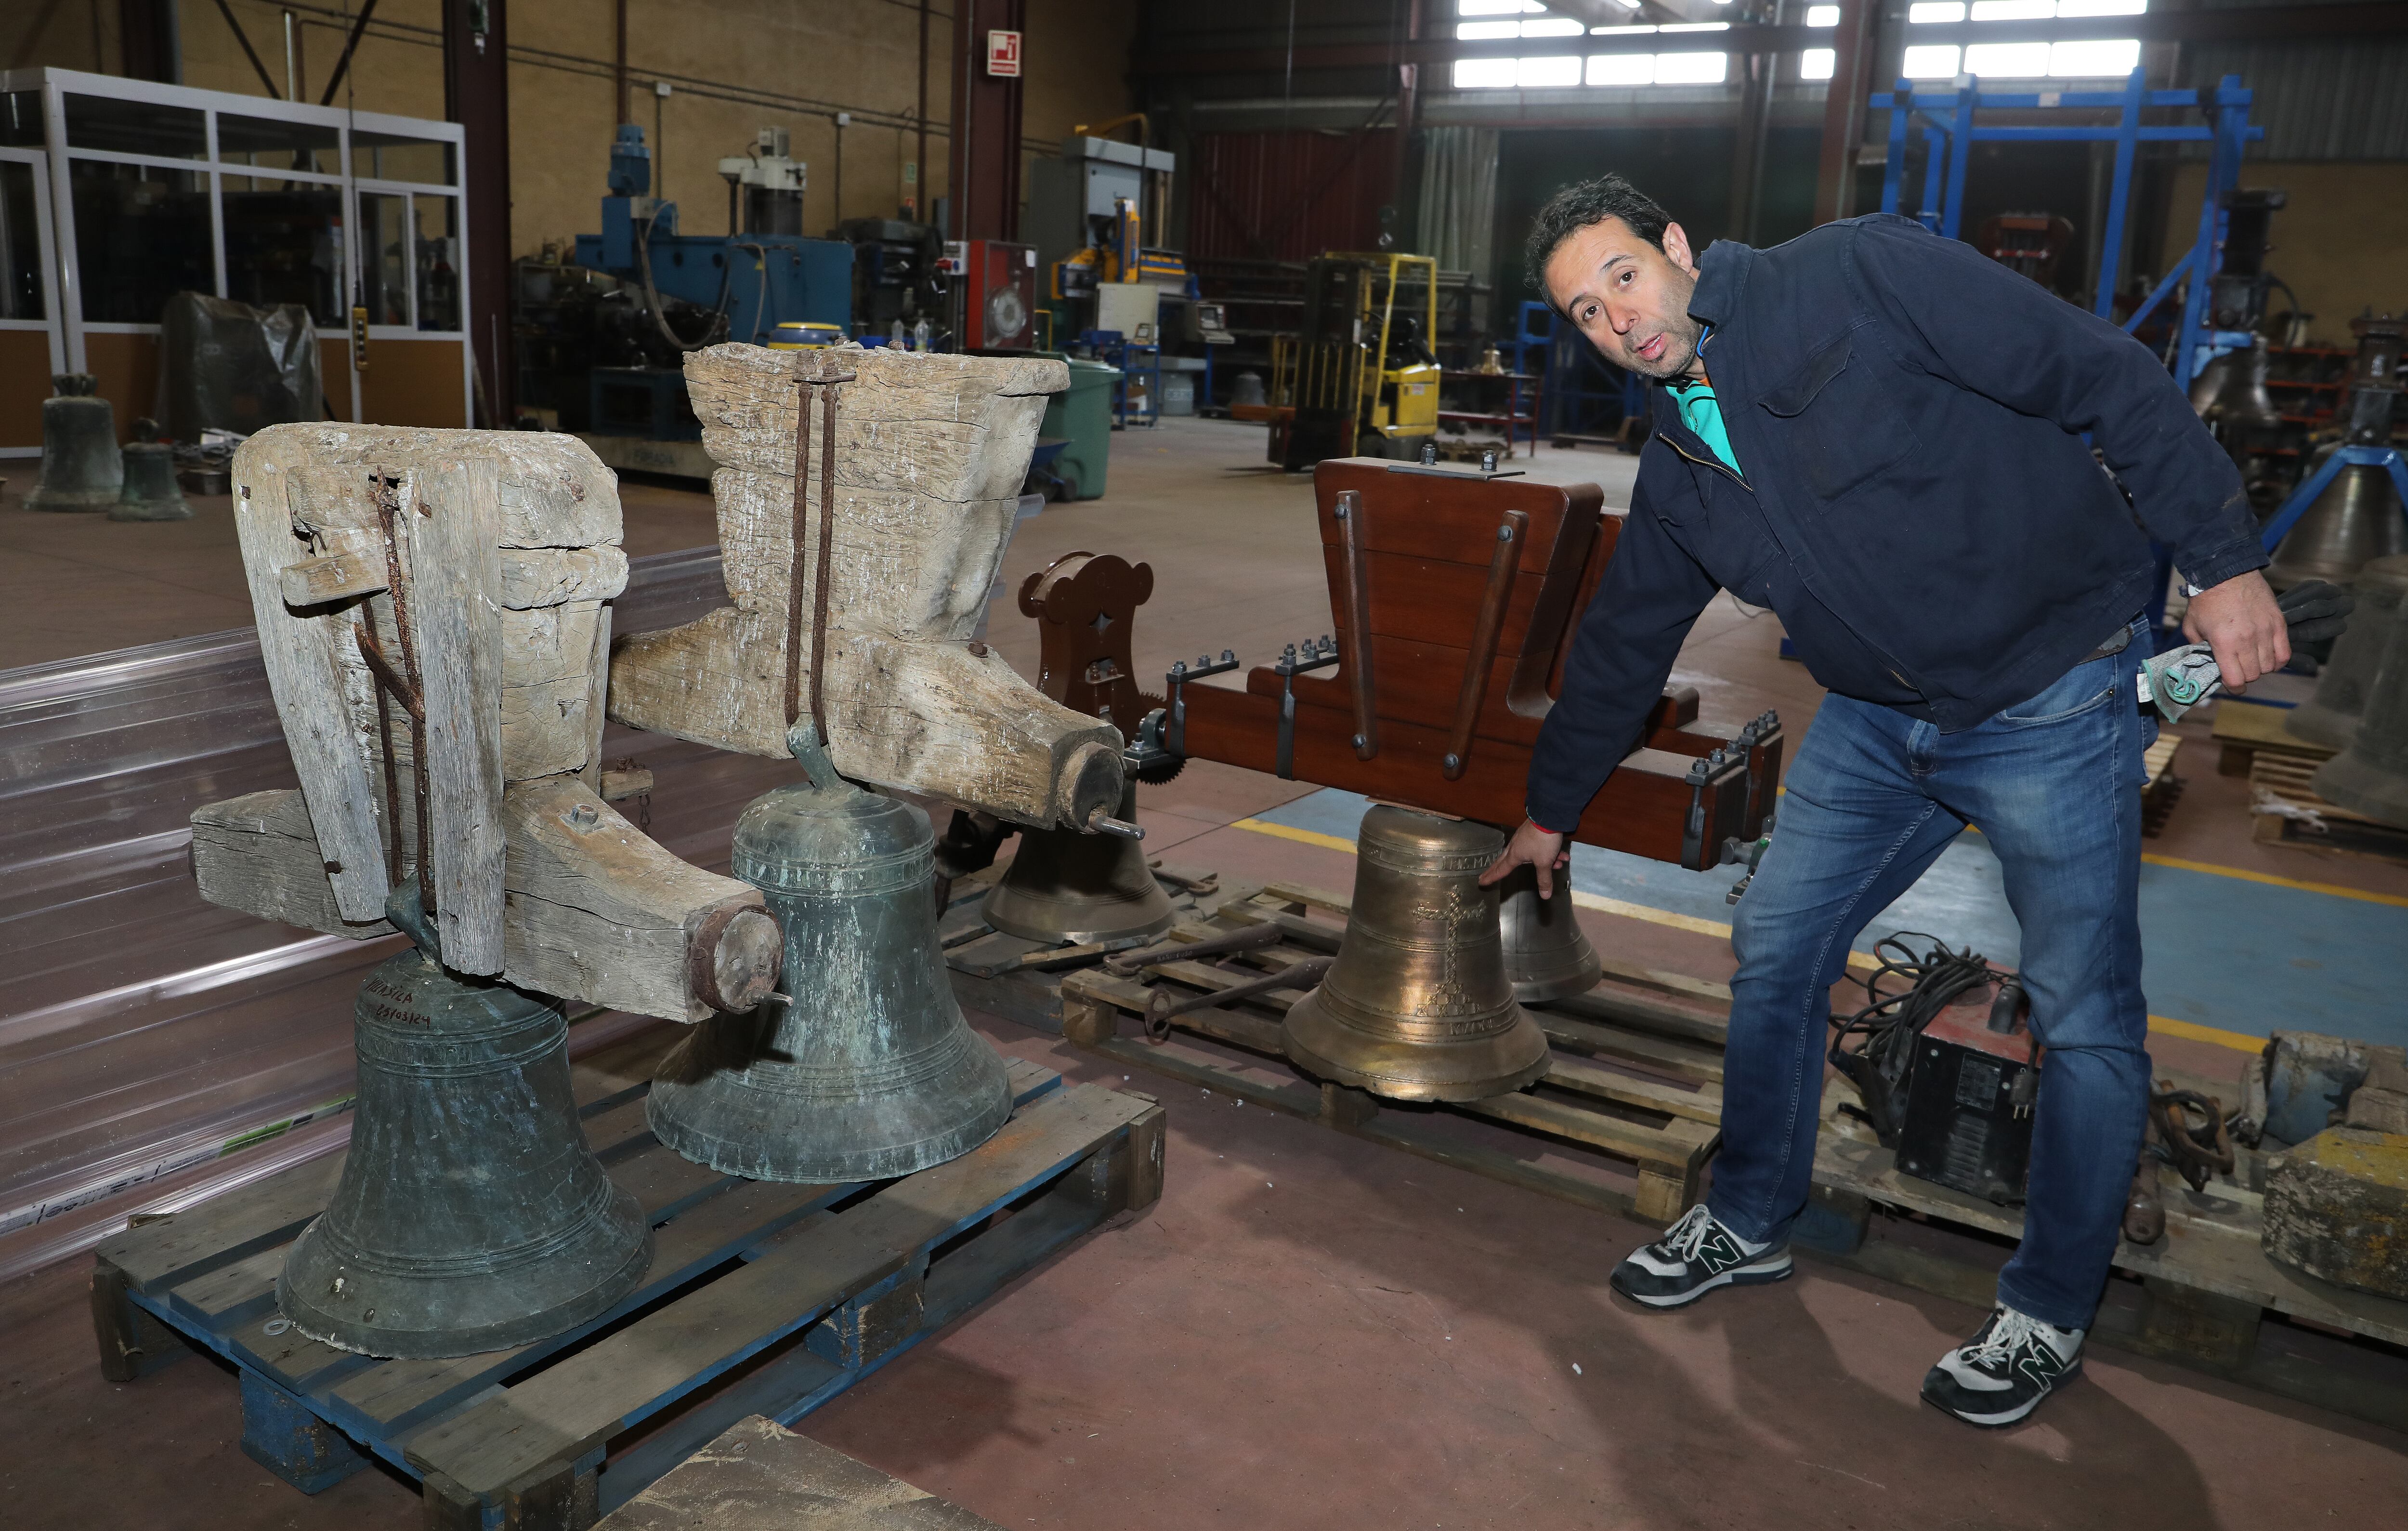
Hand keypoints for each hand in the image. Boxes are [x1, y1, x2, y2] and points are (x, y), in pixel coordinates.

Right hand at [1478, 819, 1569, 898]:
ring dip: (1543, 862)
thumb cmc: (1543, 841)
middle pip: (1507, 861)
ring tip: (1557, 864)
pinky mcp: (1534, 833)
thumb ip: (1544, 879)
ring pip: (1530, 855)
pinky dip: (1550, 853)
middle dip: (1501, 869)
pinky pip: (1540, 848)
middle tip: (1488, 875)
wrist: (1550, 816)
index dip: (1492, 877)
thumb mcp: (1545, 862)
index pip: (1501, 869)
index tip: (1481, 881)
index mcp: (1515, 855)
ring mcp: (1524, 838)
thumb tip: (1544, 896)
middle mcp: (1517, 846)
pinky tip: (1563, 855)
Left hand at [2182, 570, 2288, 694]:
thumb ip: (2199, 647)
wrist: (2226, 573)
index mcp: (2224, 644)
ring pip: (2270, 666)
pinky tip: (2270, 657)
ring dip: (2261, 667)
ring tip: (2253, 660)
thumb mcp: (2192, 626)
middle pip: (2254, 674)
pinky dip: (2278, 660)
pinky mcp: (2278, 623)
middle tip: (2240, 669)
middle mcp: (2247, 641)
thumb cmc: (2206, 599)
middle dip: (2246, 676)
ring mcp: (2265, 632)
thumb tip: (2208, 661)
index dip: (2234, 688)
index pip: (2236, 679)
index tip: (2233, 687)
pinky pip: (2285, 652)